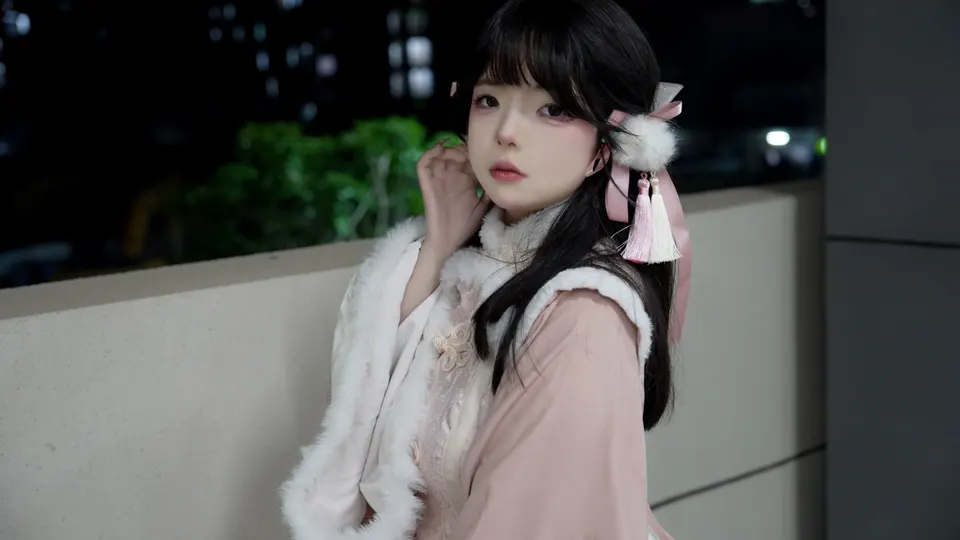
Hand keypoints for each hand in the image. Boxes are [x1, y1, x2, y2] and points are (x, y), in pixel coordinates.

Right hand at [416, 139, 490, 258]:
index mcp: (465, 181)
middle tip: (471, 149)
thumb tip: (501, 177)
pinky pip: (423, 164)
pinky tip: (440, 149)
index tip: (485, 149)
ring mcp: (438, 179)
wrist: (448, 241)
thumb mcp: (483, 205)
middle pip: (455, 153)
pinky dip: (430, 153)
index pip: (469, 159)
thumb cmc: (465, 225)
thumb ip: (489, 191)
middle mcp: (451, 177)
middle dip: (463, 148)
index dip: (475, 152)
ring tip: (459, 152)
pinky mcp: (427, 184)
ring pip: (439, 154)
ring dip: (449, 149)